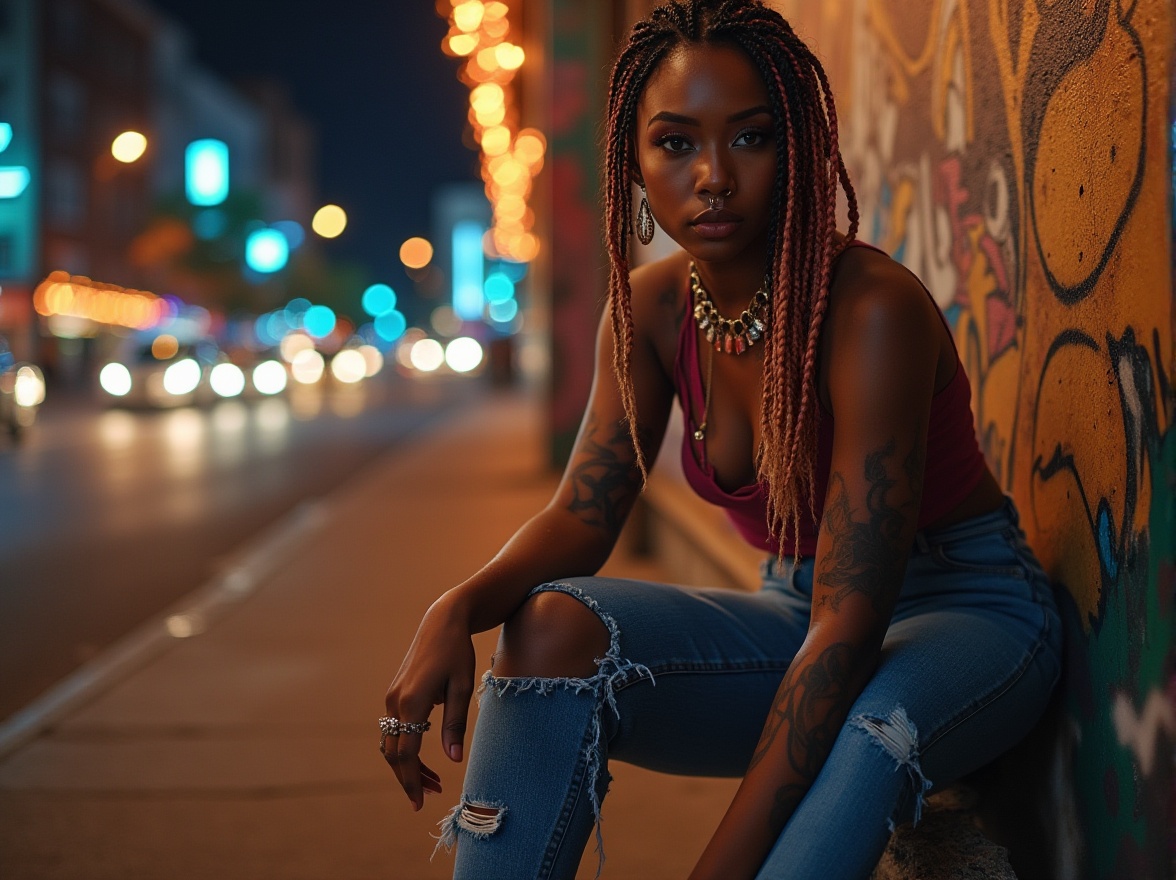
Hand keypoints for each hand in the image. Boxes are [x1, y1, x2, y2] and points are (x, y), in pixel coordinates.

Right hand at [383, 592, 476, 810]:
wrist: (442, 622)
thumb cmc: (457, 652)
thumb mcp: (461, 687)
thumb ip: (455, 724)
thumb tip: (454, 761)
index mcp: (412, 703)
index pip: (406, 754)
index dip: (412, 781)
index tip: (420, 803)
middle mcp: (396, 703)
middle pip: (394, 754)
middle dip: (409, 778)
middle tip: (430, 796)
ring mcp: (392, 699)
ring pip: (392, 744)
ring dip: (408, 765)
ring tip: (433, 781)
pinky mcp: (395, 695)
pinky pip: (395, 730)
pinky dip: (406, 748)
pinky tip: (423, 758)